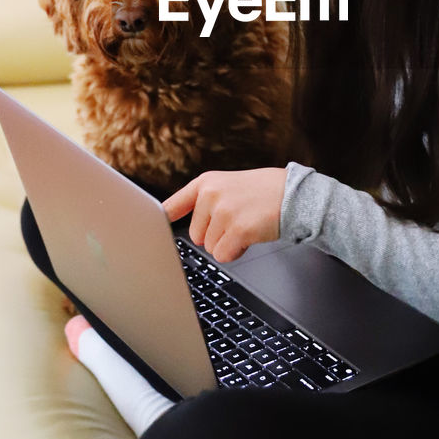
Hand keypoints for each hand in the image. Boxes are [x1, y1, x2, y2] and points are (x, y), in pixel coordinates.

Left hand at [163, 168, 286, 263]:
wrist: (295, 195)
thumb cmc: (263, 193)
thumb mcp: (229, 186)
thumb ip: (206, 200)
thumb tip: (184, 225)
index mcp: (205, 183)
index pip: (171, 206)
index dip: (158, 222)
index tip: (143, 233)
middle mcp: (210, 194)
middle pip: (195, 236)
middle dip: (215, 235)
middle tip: (237, 220)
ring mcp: (223, 211)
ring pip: (210, 248)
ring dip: (228, 243)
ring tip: (247, 224)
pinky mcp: (237, 228)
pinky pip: (224, 255)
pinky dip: (237, 252)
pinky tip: (250, 235)